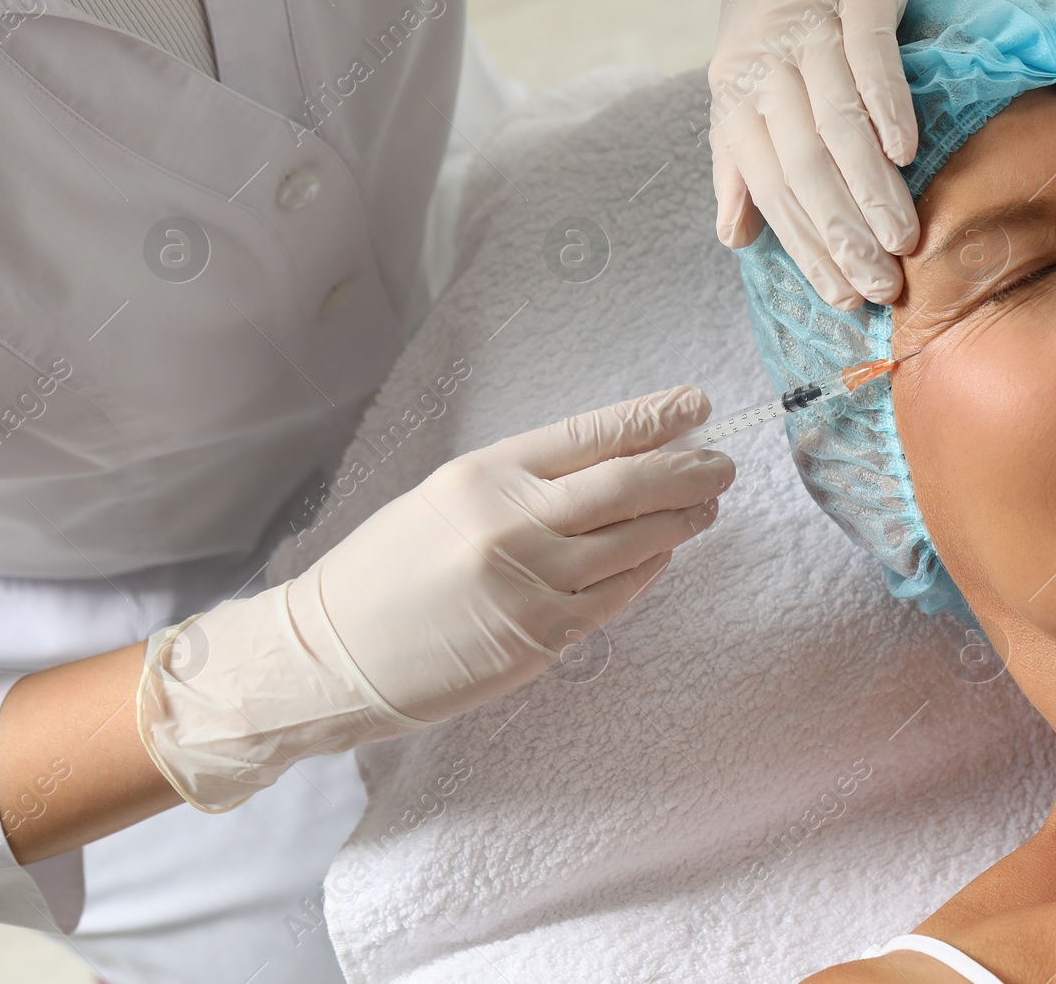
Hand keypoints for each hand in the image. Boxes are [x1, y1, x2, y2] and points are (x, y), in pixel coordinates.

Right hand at [137, 386, 733, 810]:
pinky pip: (619, 594)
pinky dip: (651, 568)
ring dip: (681, 519)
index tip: (698, 404)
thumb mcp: (446, 497)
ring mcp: (533, 581)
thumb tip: (612, 461)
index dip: (654, 417)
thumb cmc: (387, 570)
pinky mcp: (543, 635)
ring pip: (636, 540)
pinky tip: (666, 553)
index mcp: (487, 473)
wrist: (333, 653)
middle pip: (629, 483)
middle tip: (722, 462)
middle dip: (687, 469)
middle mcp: (515, 521)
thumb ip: (525, 480)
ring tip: (707, 505)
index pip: (593, 433)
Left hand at [709, 0, 923, 309]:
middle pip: (802, 165)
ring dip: (868, 187)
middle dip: (841, 233)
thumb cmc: (778, 21)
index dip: (804, 248)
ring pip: (835, 121)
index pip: (770, 189)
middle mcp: (767, 68)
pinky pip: (869, 55)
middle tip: (880, 284)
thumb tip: (733, 237)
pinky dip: (886, 105)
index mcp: (737, 100)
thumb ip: (740, 165)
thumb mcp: (746, 91)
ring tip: (902, 240)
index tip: (841, 296)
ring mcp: (811, 30)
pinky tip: (906, 152)